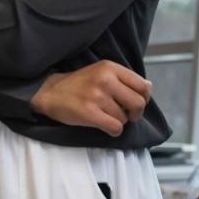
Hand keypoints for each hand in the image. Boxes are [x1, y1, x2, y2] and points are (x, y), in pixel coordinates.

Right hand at [29, 62, 150, 135]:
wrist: (50, 92)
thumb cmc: (79, 84)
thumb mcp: (101, 72)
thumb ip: (124, 78)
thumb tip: (148, 87)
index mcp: (110, 67)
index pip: (143, 86)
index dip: (144, 98)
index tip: (134, 103)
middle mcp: (105, 79)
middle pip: (138, 103)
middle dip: (135, 114)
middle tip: (126, 115)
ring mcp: (97, 96)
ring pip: (124, 118)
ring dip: (118, 121)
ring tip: (105, 116)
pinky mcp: (89, 112)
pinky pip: (115, 128)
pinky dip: (113, 131)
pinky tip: (105, 126)